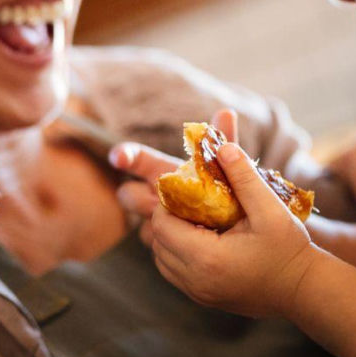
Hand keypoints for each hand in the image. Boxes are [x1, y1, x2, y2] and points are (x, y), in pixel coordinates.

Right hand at [109, 109, 238, 246]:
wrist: (237, 224)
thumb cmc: (228, 189)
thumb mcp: (226, 165)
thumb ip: (224, 141)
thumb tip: (227, 110)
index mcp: (165, 170)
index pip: (137, 159)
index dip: (126, 155)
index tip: (118, 157)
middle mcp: (154, 194)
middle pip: (129, 194)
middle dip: (136, 197)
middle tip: (156, 201)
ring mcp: (155, 221)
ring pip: (142, 222)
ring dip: (156, 223)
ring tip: (183, 223)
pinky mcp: (163, 245)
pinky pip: (156, 245)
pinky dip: (169, 243)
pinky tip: (191, 243)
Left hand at [151, 140, 316, 318]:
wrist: (306, 290)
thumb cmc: (290, 249)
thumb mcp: (271, 209)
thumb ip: (244, 176)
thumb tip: (222, 146)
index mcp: (207, 258)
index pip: (161, 224)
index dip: (167, 202)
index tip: (188, 189)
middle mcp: (196, 280)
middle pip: (157, 241)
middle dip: (168, 217)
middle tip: (192, 202)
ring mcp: (198, 294)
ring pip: (162, 260)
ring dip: (170, 237)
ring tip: (197, 220)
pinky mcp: (204, 299)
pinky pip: (174, 273)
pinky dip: (178, 254)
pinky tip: (203, 239)